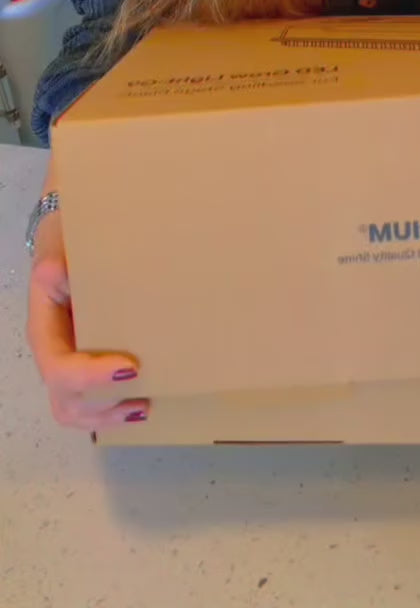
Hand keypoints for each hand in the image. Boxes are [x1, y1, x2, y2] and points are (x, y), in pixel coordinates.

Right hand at [26, 168, 149, 431]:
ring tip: (144, 407)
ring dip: (108, 416)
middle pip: (65, 398)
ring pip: (75, 409)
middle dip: (103, 404)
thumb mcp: (60, 243)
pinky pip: (90, 403)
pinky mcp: (86, 363)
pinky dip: (112, 412)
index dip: (89, 376)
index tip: (130, 367)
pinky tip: (142, 405)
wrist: (70, 234)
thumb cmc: (67, 239)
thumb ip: (60, 261)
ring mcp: (68, 360)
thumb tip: (58, 275)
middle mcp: (53, 350)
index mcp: (44, 326)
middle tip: (143, 394)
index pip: (57, 366)